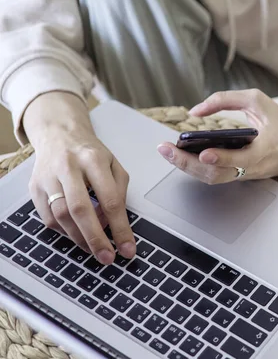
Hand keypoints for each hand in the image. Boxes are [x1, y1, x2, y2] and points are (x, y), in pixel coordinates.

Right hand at [23, 92, 135, 264]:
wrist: (59, 135)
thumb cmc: (91, 153)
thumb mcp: (114, 165)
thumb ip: (119, 192)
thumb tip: (114, 224)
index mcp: (94, 159)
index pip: (110, 200)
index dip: (120, 228)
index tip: (128, 248)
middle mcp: (68, 167)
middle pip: (80, 210)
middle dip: (96, 239)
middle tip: (108, 258)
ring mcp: (48, 177)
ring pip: (61, 216)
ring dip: (79, 238)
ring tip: (95, 249)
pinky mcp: (34, 188)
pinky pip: (48, 218)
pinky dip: (65, 231)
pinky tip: (77, 233)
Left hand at [157, 89, 277, 183]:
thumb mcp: (258, 101)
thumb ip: (226, 100)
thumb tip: (196, 110)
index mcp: (265, 152)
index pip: (239, 160)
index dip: (220, 158)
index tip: (203, 152)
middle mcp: (255, 169)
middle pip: (217, 174)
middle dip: (187, 164)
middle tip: (166, 150)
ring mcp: (249, 176)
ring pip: (214, 178)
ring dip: (188, 168)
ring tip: (168, 152)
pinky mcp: (244, 177)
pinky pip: (217, 176)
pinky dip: (198, 168)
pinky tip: (183, 156)